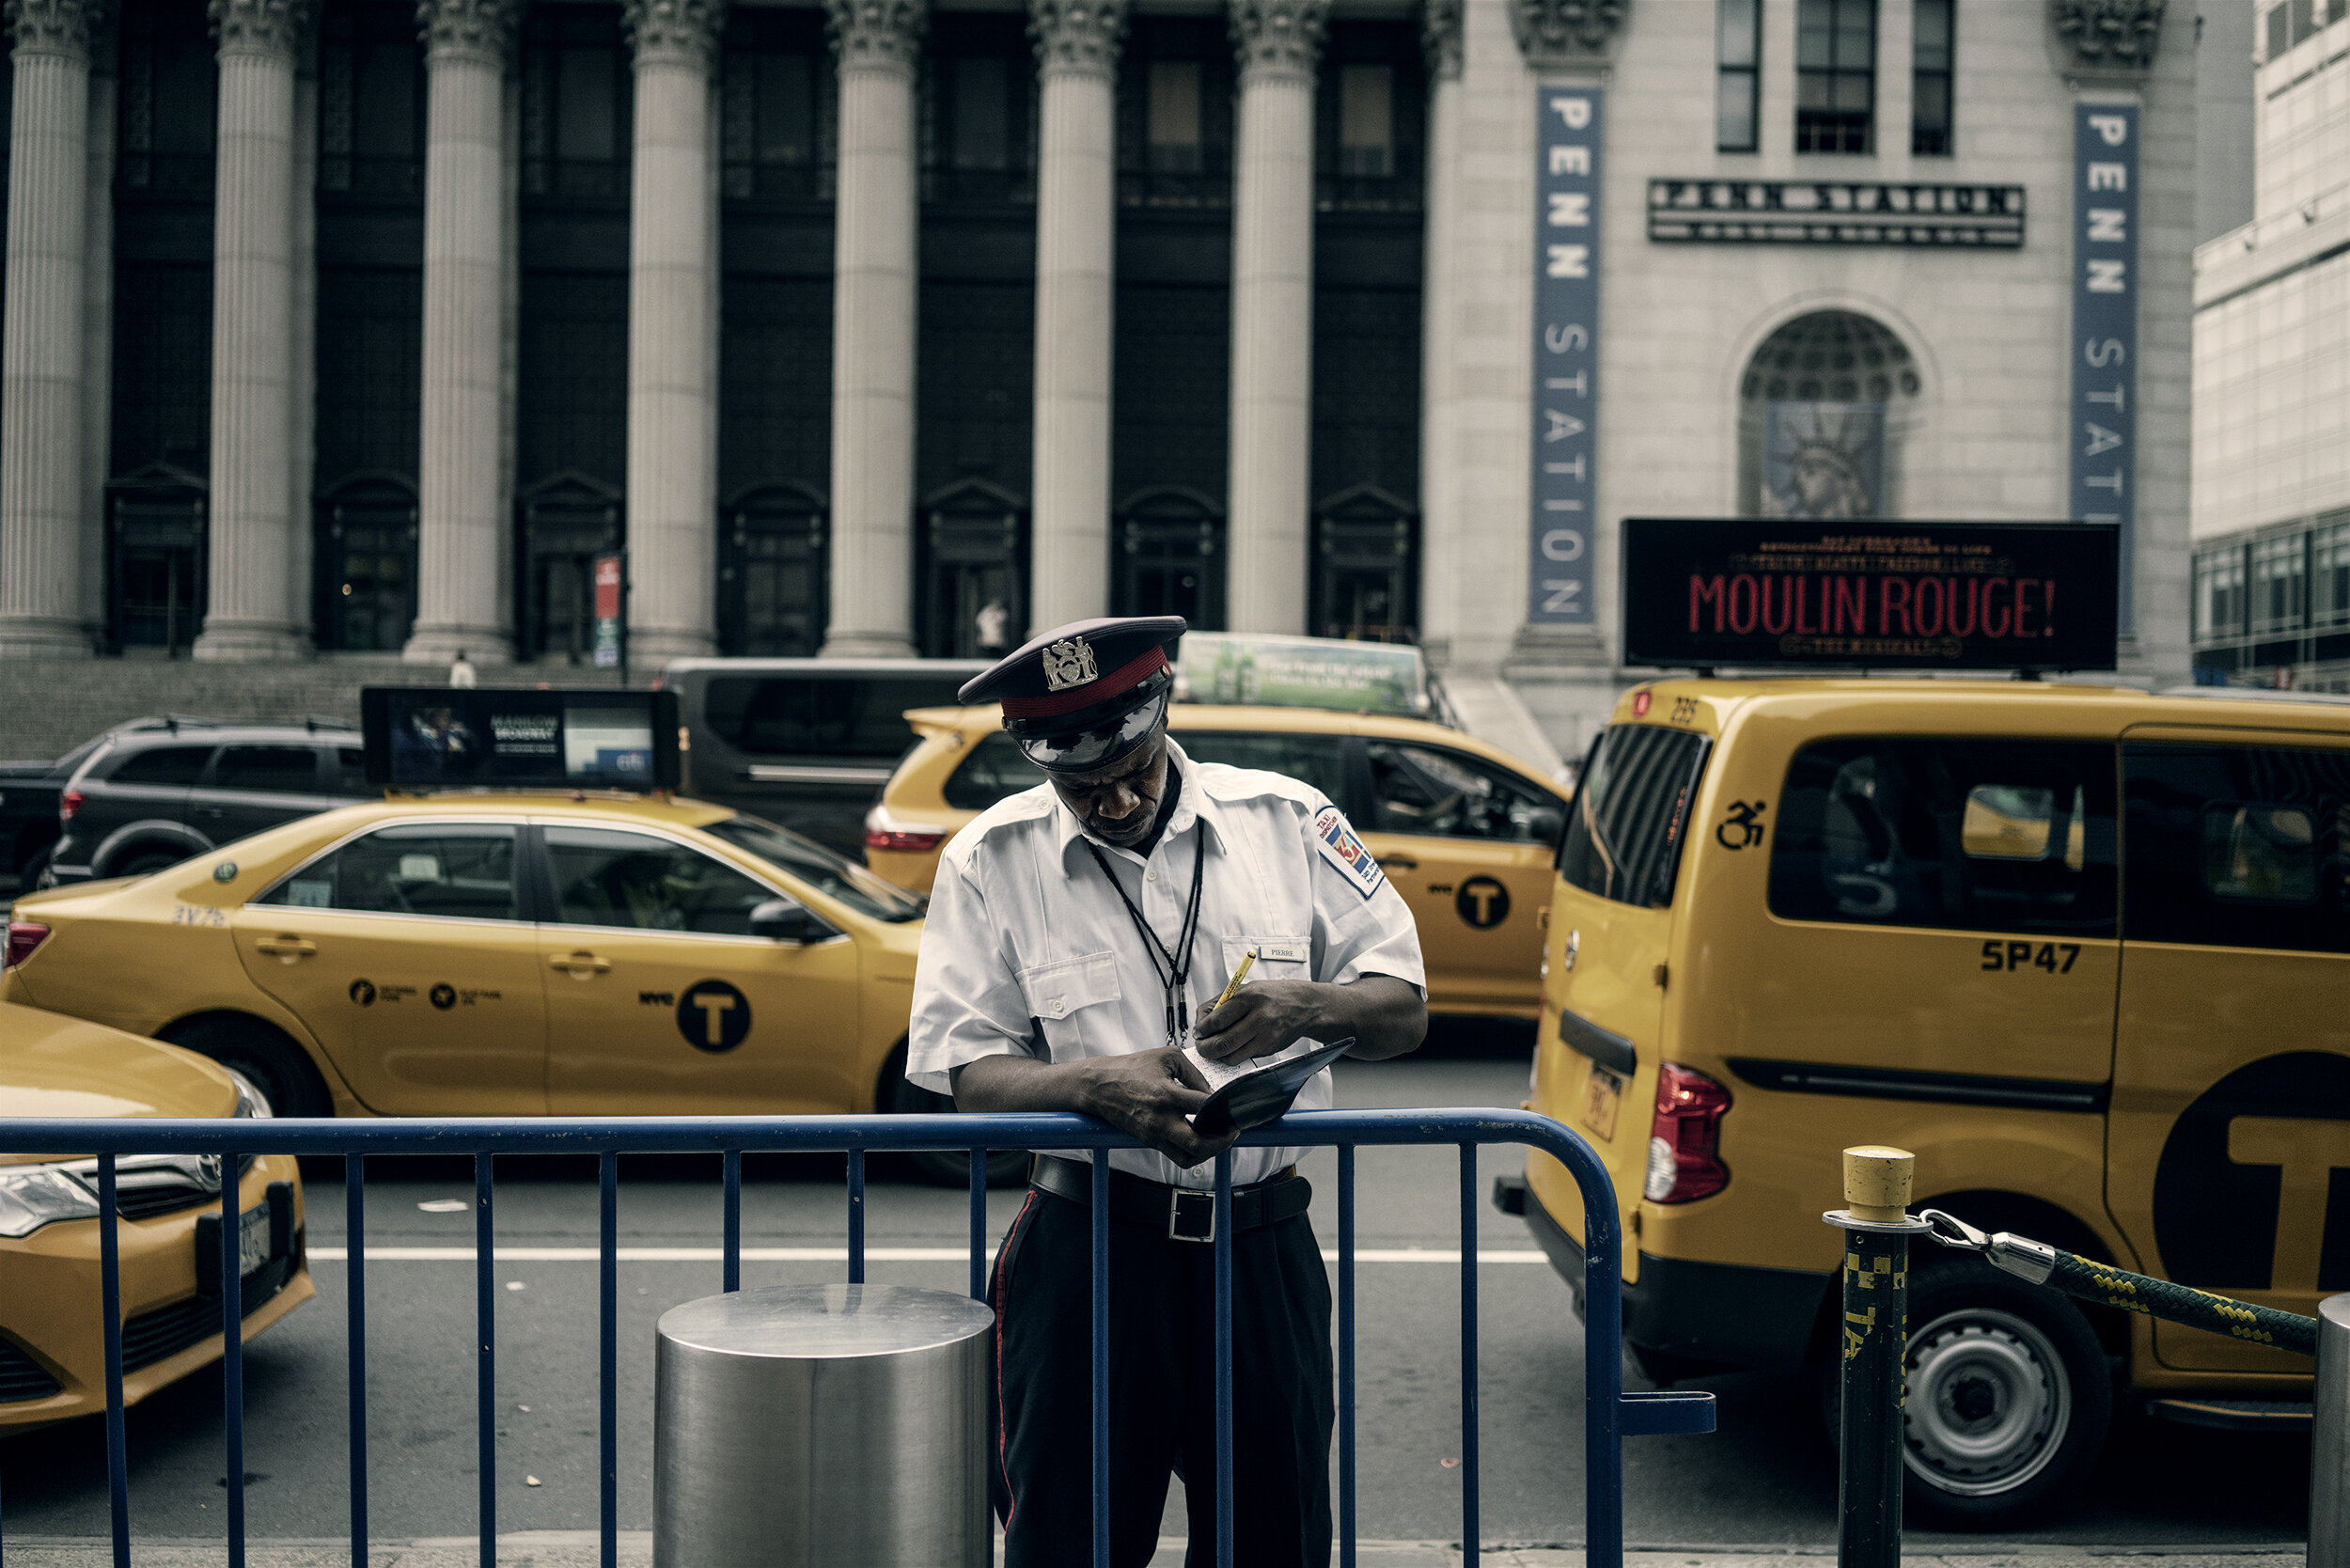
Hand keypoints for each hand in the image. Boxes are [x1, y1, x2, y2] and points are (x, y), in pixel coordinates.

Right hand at [1078, 1047, 1237, 1168]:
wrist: (1099, 1086)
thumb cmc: (1131, 1068)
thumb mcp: (1166, 1057)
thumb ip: (1193, 1073)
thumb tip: (1211, 1092)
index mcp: (1167, 1095)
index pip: (1205, 1107)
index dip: (1224, 1108)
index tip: (1231, 1106)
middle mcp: (1161, 1120)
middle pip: (1198, 1144)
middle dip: (1221, 1141)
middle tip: (1231, 1131)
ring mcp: (1155, 1134)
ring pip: (1188, 1158)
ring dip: (1208, 1152)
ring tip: (1217, 1139)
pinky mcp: (1150, 1141)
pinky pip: (1176, 1155)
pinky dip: (1192, 1152)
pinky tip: (1199, 1139)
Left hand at [1193, 979, 1323, 1064]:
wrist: (1304, 1006)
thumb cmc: (1271, 996)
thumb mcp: (1246, 990)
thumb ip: (1222, 1005)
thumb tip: (1201, 1026)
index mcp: (1248, 998)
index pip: (1216, 1020)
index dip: (1202, 1030)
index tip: (1198, 1033)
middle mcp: (1258, 1017)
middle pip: (1222, 1042)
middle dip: (1205, 1048)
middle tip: (1201, 1047)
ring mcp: (1265, 1036)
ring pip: (1232, 1056)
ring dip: (1218, 1056)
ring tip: (1216, 1049)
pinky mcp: (1269, 1049)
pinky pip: (1244, 1058)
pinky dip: (1233, 1056)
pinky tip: (1233, 1048)